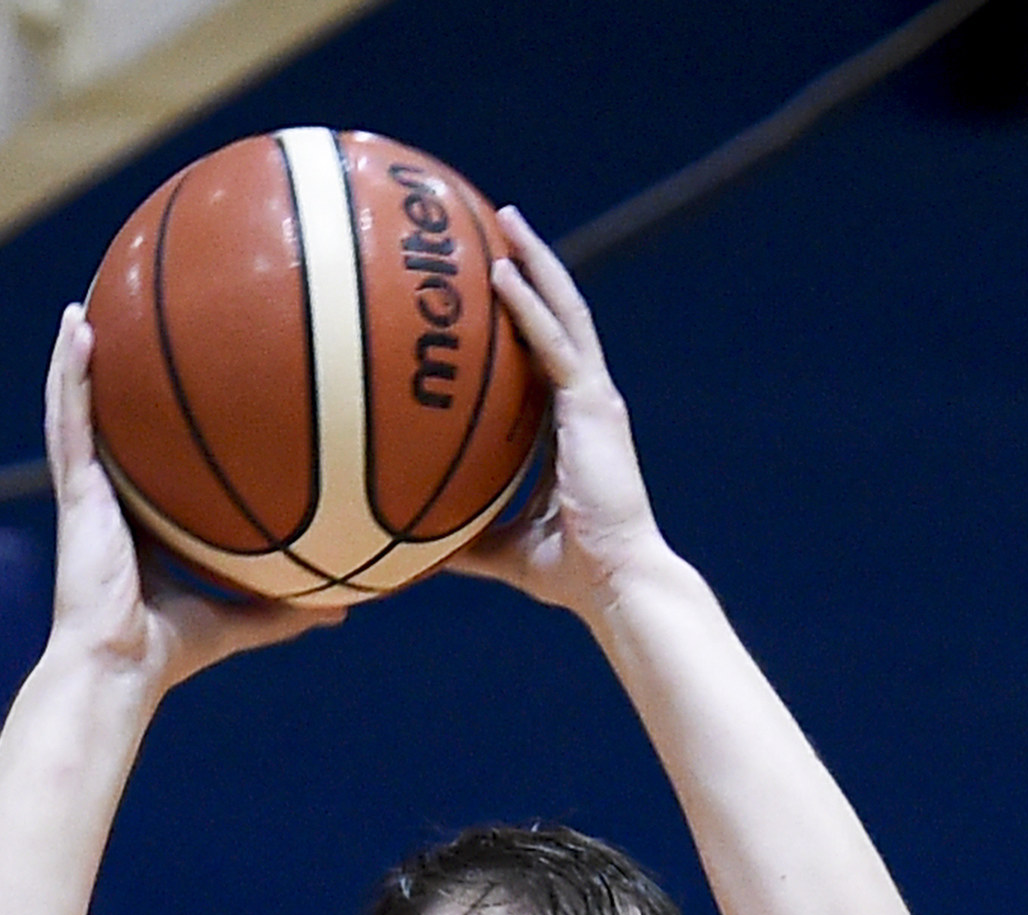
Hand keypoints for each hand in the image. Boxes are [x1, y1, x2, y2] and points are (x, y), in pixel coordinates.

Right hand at [40, 305, 325, 696]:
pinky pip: (69, 416)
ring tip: (85, 302)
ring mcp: (85, 491)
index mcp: (138, 524)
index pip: (147, 463)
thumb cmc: (165, 653)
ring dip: (78, 355)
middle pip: (110, 424)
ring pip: (76, 408)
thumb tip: (343, 608)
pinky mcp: (74, 488)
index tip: (177, 385)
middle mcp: (108, 500)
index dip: (154, 425)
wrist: (118, 665)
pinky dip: (70, 370)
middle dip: (112, 376)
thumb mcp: (238, 619)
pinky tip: (78, 324)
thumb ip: (284, 609)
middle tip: (126, 322)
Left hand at [448, 209, 671, 613]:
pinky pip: (556, 343)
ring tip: (505, 220)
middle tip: (500, 223)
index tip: (494, 283)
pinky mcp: (594, 406)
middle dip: (533, 267)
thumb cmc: (569, 573)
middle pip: (560, 316)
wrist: (615, 582)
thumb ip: (464, 540)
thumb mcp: (503, 550)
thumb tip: (412, 548)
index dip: (526, 316)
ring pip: (564, 312)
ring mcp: (595, 399)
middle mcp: (589, 401)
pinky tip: (501, 272)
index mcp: (574, 426)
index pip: (547, 356)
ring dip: (535, 263)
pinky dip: (530, 305)